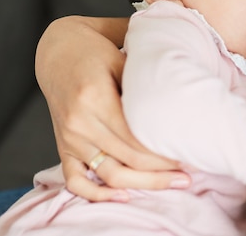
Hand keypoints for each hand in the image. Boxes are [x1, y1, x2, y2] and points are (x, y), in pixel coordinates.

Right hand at [35, 16, 190, 201]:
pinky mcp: (63, 146)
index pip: (135, 139)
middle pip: (126, 160)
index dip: (163, 153)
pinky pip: (75, 180)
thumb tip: (179, 110)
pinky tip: (124, 196)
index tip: (187, 154)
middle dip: (161, 172)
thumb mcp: (122, 58)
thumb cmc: (95, 50)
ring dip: (141, 184)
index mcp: (95, 98)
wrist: (57, 50)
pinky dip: (97, 194)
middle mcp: (80, 122)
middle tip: (188, 175)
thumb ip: (144, 85)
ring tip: (170, 184)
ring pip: (108, 176)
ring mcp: (70, 137)